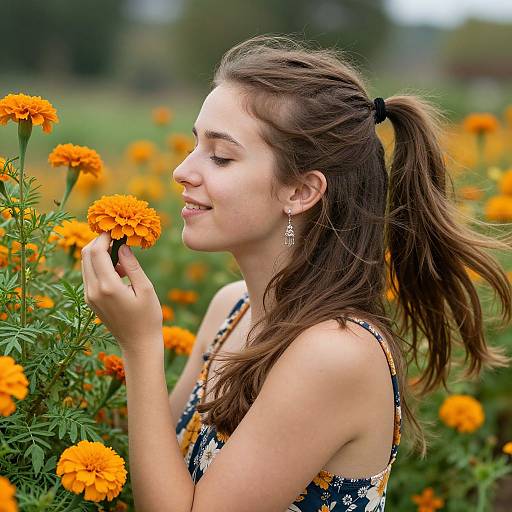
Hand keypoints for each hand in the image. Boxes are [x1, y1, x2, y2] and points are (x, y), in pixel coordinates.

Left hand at [80, 232, 163, 356]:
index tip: (116, 229)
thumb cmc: (147, 317)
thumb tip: (122, 246)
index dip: (104, 236)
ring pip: (86, 264)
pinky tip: (118, 270)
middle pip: (86, 255)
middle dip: (99, 241)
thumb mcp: (145, 288)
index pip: (97, 251)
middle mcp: (93, 291)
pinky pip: (89, 275)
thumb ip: (132, 265)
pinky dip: (99, 266)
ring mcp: (89, 296)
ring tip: (121, 256)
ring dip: (99, 253)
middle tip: (117, 237)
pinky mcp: (90, 300)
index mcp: (108, 286)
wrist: (138, 344)